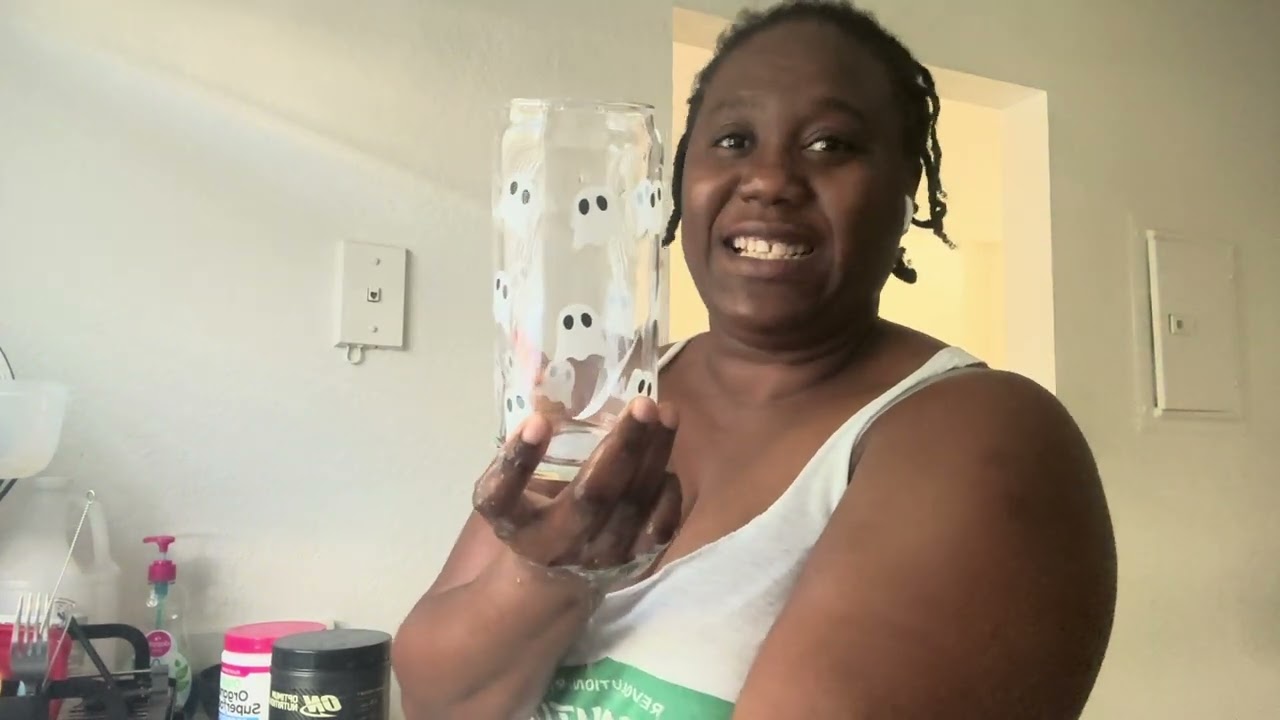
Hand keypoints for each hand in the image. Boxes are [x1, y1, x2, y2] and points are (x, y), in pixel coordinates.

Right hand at [472, 397, 681, 588]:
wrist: (555, 579)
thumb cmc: (532, 517)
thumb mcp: (512, 490)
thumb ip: (521, 452)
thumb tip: (543, 381)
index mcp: (515, 523)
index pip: (502, 498)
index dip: (518, 461)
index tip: (538, 421)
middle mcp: (558, 544)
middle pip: (593, 497)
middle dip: (622, 448)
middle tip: (642, 404)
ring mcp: (601, 556)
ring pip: (634, 505)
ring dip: (654, 455)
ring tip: (667, 413)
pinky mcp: (634, 561)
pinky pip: (660, 526)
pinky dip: (668, 490)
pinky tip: (667, 457)